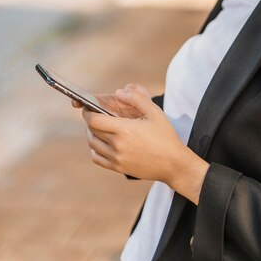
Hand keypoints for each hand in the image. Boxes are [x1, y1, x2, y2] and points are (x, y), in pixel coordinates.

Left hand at [81, 84, 209, 203]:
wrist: (173, 163)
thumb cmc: (165, 135)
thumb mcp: (154, 111)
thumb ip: (136, 98)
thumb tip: (118, 92)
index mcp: (124, 129)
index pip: (94, 120)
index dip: (88, 112)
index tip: (88, 107)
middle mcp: (117, 145)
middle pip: (92, 131)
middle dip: (90, 120)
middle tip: (95, 114)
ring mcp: (116, 158)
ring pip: (92, 144)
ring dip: (92, 133)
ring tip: (99, 127)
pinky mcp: (118, 168)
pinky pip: (97, 158)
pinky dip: (95, 149)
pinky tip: (102, 143)